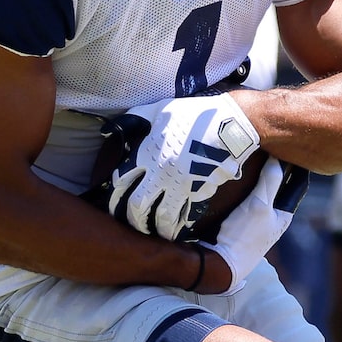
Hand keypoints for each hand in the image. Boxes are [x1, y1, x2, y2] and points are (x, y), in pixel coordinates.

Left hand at [99, 94, 261, 241]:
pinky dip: (180, 226)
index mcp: (148, 152)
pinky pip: (186, 216)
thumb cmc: (195, 115)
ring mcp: (182, 184)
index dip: (114, 195)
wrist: (230, 125)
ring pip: (162, 217)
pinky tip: (177, 231)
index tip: (114, 202)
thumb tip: (111, 129)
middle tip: (132, 223)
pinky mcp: (201, 192)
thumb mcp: (160, 110)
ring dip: (157, 228)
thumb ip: (135, 119)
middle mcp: (161, 172)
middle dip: (133, 218)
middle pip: (138, 205)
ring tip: (155, 232)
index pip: (121, 180)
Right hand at [191, 159, 308, 286]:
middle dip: (270, 170)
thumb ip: (270, 181)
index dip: (293, 166)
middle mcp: (272, 219)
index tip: (287, 147)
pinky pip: (242, 201)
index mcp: (284, 215)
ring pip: (257, 194)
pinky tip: (230, 181)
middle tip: (262, 149)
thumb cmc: (244, 236)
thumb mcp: (260, 205)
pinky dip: (239, 190)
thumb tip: (277, 157)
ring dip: (252, 180)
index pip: (295, 184)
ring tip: (244, 160)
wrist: (219, 263)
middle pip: (274, 187)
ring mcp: (255, 223)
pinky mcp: (237, 225)